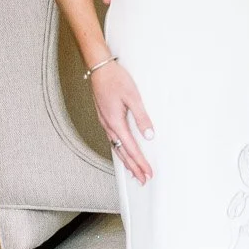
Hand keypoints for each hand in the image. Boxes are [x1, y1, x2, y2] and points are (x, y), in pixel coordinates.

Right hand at [89, 60, 153, 182]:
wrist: (99, 69)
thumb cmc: (115, 80)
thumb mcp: (133, 97)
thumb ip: (141, 117)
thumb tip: (149, 135)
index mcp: (115, 123)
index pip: (131, 149)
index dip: (140, 163)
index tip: (147, 173)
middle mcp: (108, 126)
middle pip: (122, 153)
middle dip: (133, 167)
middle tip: (142, 179)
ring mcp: (105, 123)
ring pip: (116, 148)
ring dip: (126, 161)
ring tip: (133, 171)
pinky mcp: (105, 118)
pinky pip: (113, 139)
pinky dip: (120, 150)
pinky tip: (123, 152)